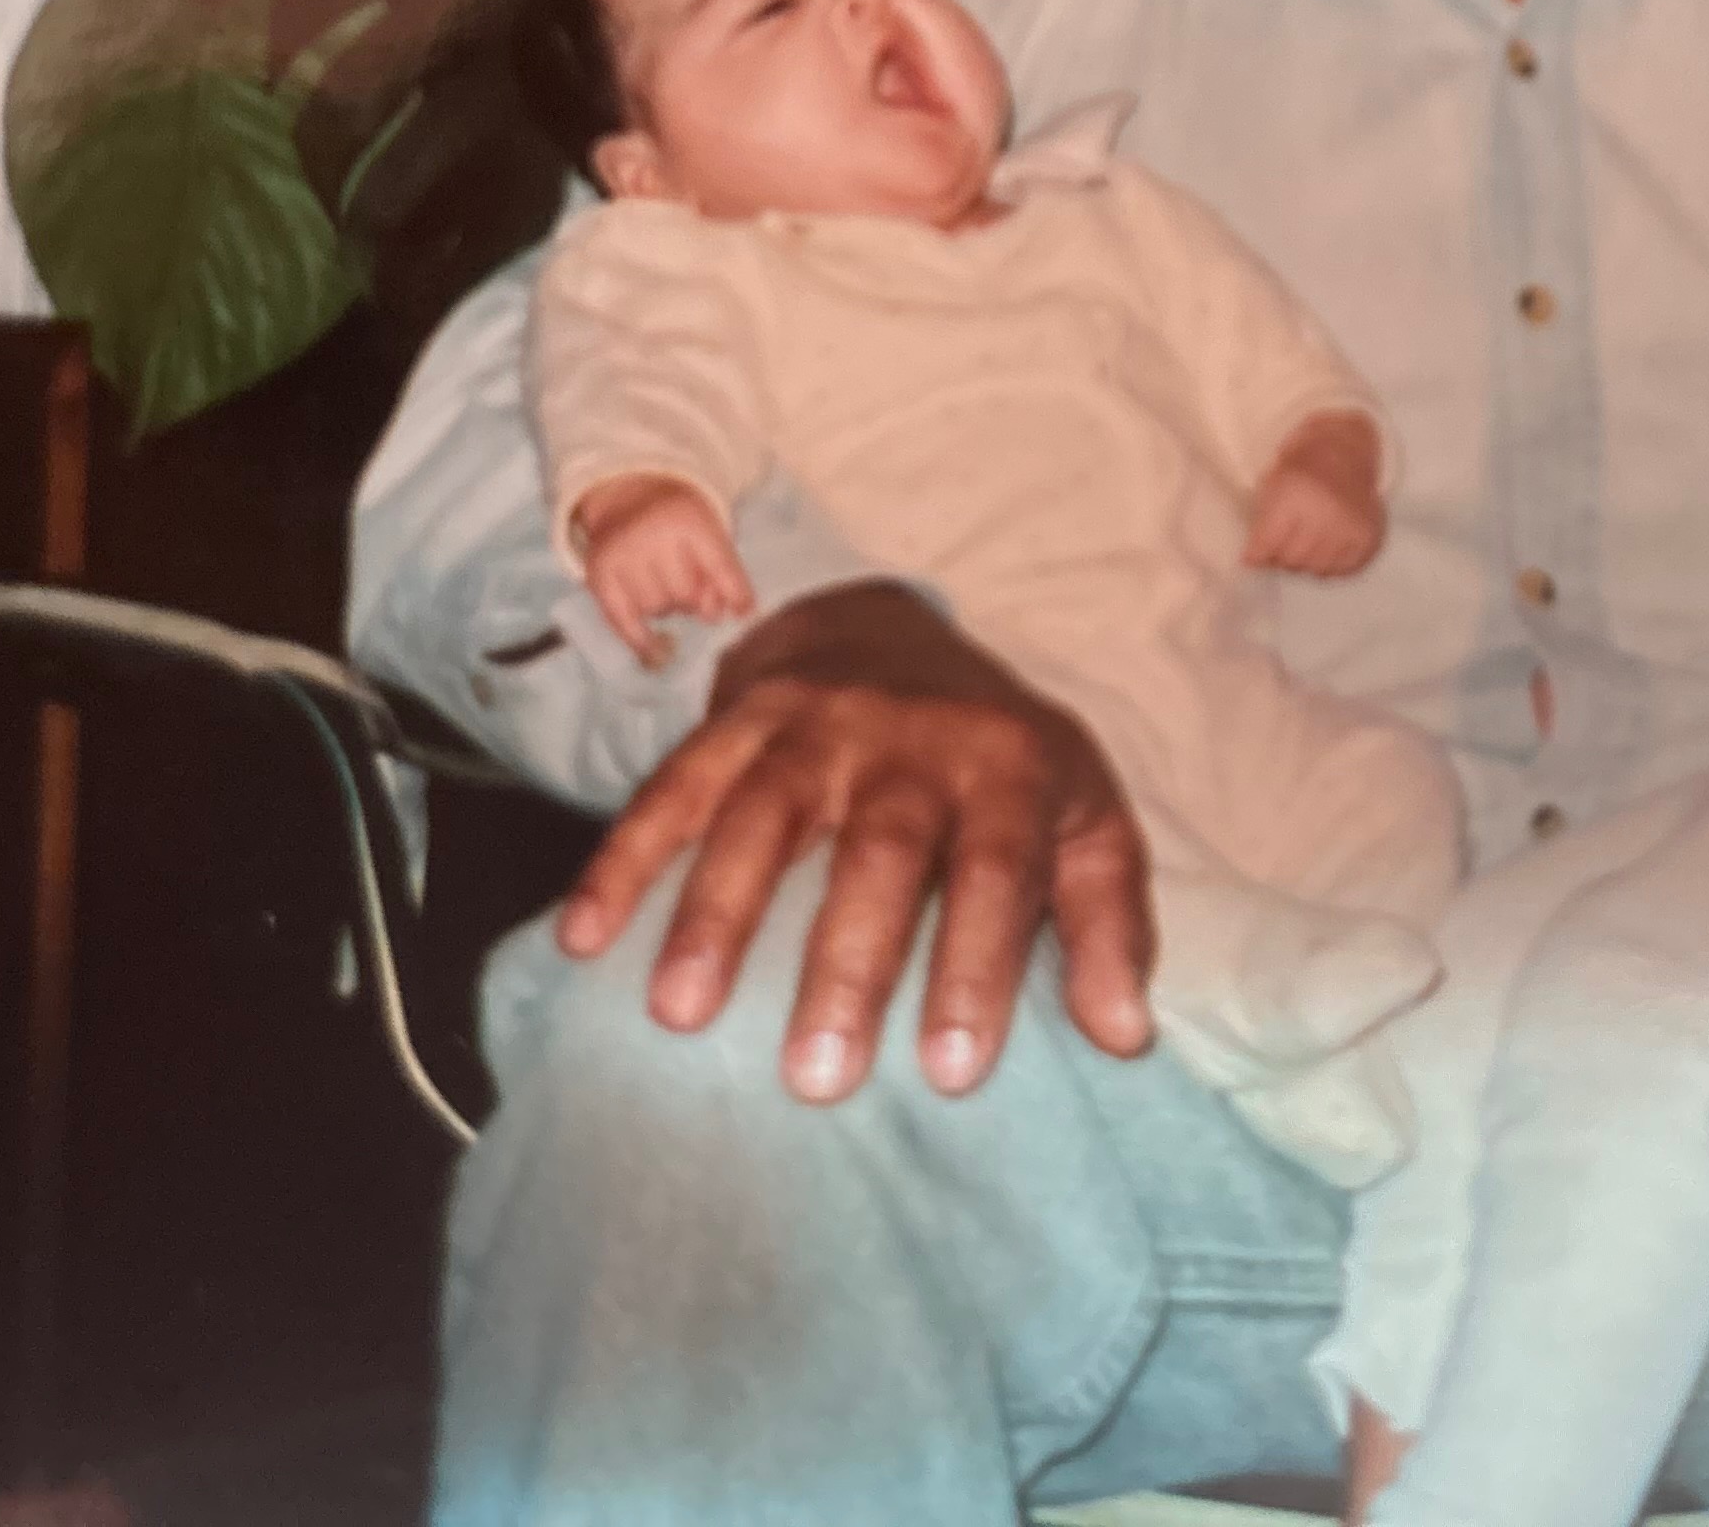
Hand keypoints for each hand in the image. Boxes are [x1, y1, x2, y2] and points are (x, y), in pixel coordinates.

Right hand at [552, 579, 1157, 1101]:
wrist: (892, 630)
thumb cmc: (999, 763)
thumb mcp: (1085, 819)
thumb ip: (1107, 922)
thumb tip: (1125, 1036)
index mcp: (1007, 768)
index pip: (996, 871)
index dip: (976, 967)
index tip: (949, 1072)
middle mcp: (908, 738)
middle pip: (876, 851)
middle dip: (846, 963)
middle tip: (816, 1077)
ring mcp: (813, 722)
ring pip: (761, 815)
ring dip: (716, 914)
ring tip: (679, 1016)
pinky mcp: (733, 719)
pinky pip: (671, 786)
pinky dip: (623, 859)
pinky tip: (583, 938)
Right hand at [571, 475, 758, 667]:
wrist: (626, 498)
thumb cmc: (678, 521)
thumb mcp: (708, 530)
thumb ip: (723, 571)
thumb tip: (729, 615)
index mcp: (687, 518)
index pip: (720, 566)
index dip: (735, 594)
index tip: (744, 613)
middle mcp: (650, 534)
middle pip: (686, 594)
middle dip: (694, 599)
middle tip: (690, 588)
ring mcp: (621, 555)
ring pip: (656, 609)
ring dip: (667, 608)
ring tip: (663, 586)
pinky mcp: (598, 575)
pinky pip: (622, 621)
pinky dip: (642, 641)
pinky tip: (656, 652)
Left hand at [1246, 409, 1385, 576]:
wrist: (1343, 453)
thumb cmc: (1299, 470)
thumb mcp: (1271, 487)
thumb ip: (1261, 525)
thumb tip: (1255, 562)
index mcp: (1293, 496)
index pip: (1266, 546)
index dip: (1256, 555)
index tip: (1255, 556)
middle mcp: (1324, 513)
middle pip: (1291, 561)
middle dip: (1282, 558)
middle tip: (1284, 546)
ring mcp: (1350, 527)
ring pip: (1318, 570)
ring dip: (1308, 562)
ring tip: (1307, 546)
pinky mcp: (1369, 537)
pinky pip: (1345, 569)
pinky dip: (1334, 565)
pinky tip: (1329, 549)